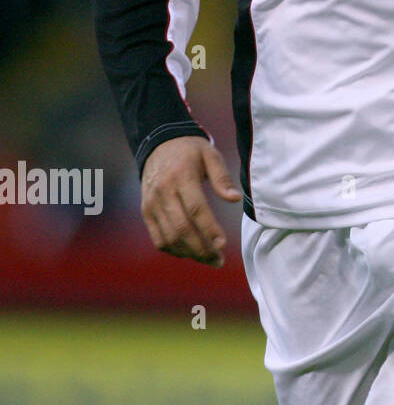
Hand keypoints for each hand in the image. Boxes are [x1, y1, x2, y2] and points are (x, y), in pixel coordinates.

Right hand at [140, 135, 241, 267]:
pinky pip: (158, 238)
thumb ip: (223, 177)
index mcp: (181, 177)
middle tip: (218, 260)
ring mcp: (151, 204)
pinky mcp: (146, 212)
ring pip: (169, 237)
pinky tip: (191, 253)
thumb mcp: (210, 154)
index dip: (209, 229)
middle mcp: (163, 192)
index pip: (196, 208)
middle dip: (201, 248)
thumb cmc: (190, 151)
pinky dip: (173, 250)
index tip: (223, 244)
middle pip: (181, 228)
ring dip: (189, 253)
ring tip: (209, 259)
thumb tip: (235, 199)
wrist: (158, 144)